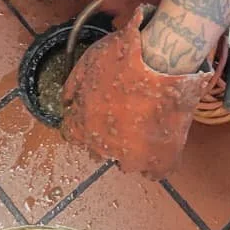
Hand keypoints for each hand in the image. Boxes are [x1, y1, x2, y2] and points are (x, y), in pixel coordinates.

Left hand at [60, 7, 208, 177]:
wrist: (161, 59)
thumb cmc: (123, 57)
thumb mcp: (88, 63)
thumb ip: (73, 88)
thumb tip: (68, 103)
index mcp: (82, 125)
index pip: (73, 134)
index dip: (84, 121)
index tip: (95, 112)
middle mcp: (103, 146)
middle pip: (98, 150)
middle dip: (105, 136)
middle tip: (122, 115)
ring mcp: (132, 157)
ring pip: (124, 163)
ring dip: (129, 150)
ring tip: (143, 127)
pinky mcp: (160, 159)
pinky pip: (154, 172)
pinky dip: (154, 163)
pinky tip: (158, 147)